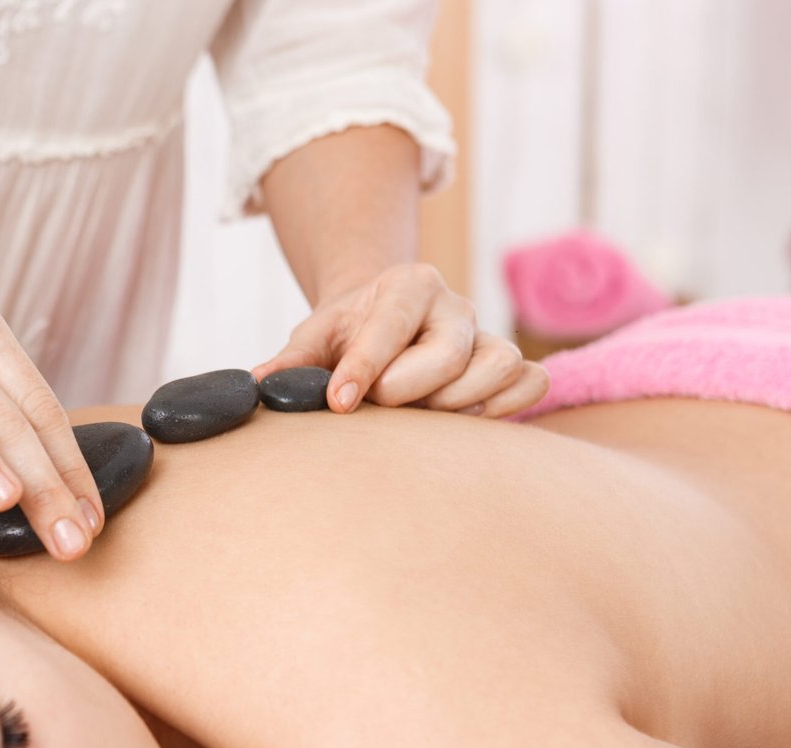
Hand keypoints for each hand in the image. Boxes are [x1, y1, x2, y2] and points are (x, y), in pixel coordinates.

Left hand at [253, 263, 547, 418]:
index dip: (365, 366)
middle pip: (449, 351)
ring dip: (457, 402)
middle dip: (409, 388)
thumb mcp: (315, 337)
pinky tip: (467, 421)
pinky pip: (531, 382)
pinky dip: (509, 405)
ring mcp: (487, 335)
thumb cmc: (347, 334)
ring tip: (420, 417)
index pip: (392, 324)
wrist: (385, 322)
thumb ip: (291, 361)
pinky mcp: (510, 364)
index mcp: (407, 284)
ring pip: (498, 365)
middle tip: (379, 407)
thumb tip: (258, 385)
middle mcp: (454, 305)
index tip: (340, 402)